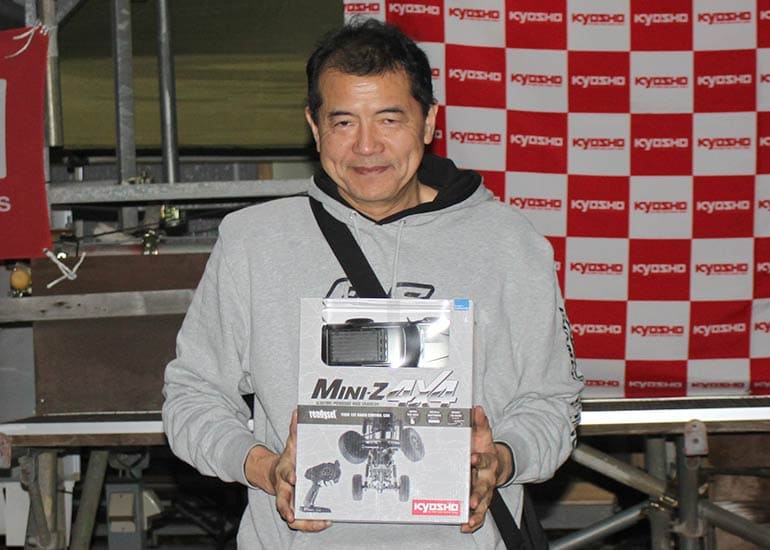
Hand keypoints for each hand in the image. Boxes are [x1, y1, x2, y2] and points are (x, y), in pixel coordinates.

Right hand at [246, 410, 330, 531]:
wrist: (274, 473)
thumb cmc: (287, 459)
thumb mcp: (291, 444)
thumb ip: (295, 430)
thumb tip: (297, 412)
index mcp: (284, 471)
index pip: (285, 473)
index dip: (289, 475)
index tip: (295, 477)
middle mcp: (284, 488)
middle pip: (282, 501)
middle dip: (287, 508)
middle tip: (293, 515)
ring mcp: (288, 500)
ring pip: (291, 515)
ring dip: (303, 522)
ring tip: (318, 524)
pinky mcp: (294, 509)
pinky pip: (300, 521)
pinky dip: (310, 524)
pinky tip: (323, 523)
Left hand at [461, 406, 512, 533]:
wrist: (497, 462)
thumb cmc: (485, 448)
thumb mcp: (483, 434)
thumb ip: (479, 422)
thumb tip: (477, 408)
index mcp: (488, 460)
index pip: (484, 459)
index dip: (479, 459)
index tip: (472, 458)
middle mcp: (488, 477)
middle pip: (484, 486)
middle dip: (478, 492)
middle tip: (471, 498)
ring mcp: (486, 491)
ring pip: (483, 502)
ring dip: (477, 510)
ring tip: (469, 516)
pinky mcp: (482, 500)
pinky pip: (480, 513)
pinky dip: (474, 521)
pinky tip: (466, 525)